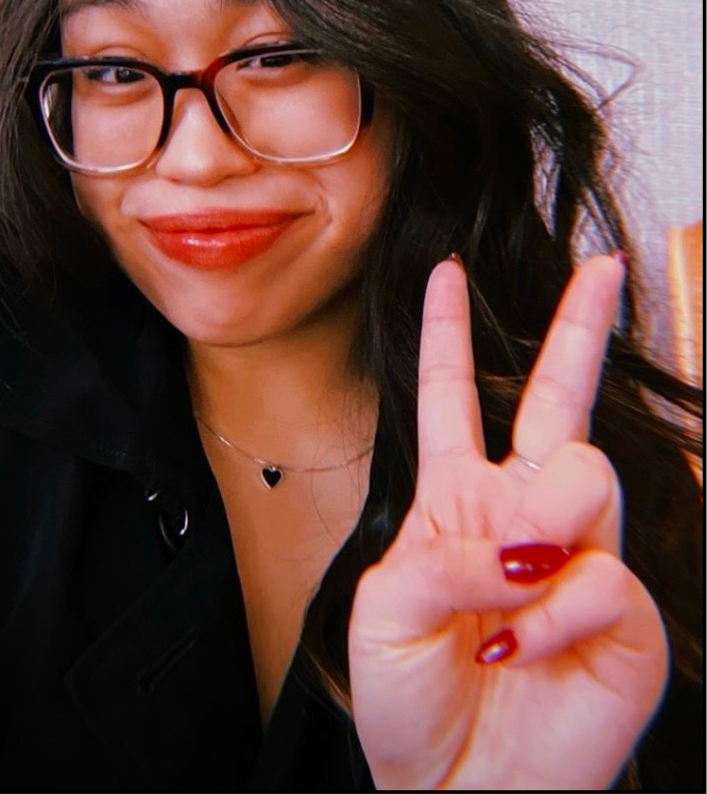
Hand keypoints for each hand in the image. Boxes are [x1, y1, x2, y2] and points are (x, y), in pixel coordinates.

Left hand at [348, 254, 668, 789]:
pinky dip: (550, 615)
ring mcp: (578, 563)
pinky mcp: (625, 623)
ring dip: (540, 524)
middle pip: (559, 402)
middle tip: (605, 269)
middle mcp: (523, 517)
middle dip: (580, 328)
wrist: (453, 790)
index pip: (451, 397)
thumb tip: (519, 541)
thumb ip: (443, 552)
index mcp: (456, 499)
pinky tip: (519, 647)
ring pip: (588, 477)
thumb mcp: (384, 608)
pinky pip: (601, 580)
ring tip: (511, 579)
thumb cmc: (409, 699)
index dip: (447, 333)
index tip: (447, 270)